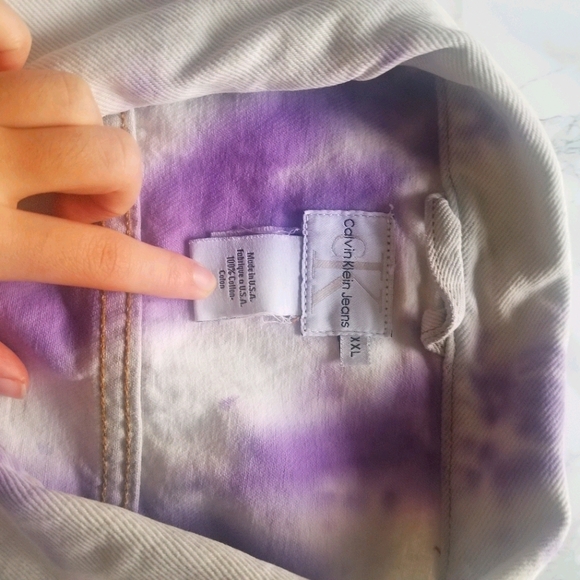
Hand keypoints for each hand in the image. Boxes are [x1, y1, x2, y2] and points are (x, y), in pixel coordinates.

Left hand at [0, 2, 215, 398]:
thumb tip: (24, 383)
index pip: (100, 260)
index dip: (159, 273)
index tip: (200, 279)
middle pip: (109, 157)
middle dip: (117, 184)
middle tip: (80, 204)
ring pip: (74, 96)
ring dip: (77, 132)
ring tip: (43, 152)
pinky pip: (8, 33)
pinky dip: (18, 57)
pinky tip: (3, 89)